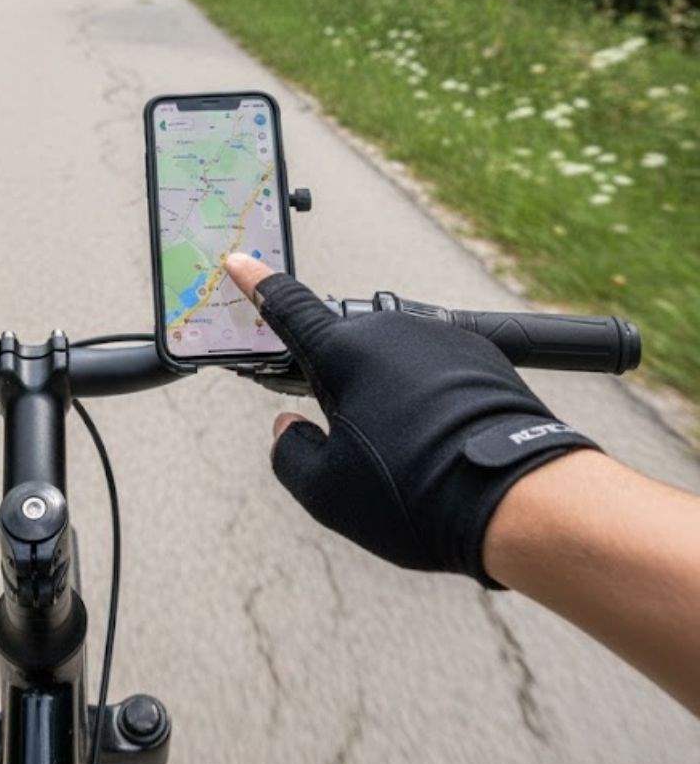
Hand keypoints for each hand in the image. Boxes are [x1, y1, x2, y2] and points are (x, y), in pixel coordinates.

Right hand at [224, 254, 600, 585]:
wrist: (524, 502)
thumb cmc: (418, 496)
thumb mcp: (325, 492)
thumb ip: (288, 452)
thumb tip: (288, 429)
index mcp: (343, 353)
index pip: (287, 307)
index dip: (257, 285)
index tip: (240, 261)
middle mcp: (391, 333)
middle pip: (344, 351)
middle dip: (339, 388)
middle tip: (355, 446)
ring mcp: (441, 339)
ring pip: (393, 366)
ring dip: (389, 398)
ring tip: (412, 459)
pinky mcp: (483, 355)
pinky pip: (435, 373)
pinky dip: (429, 402)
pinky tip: (442, 448)